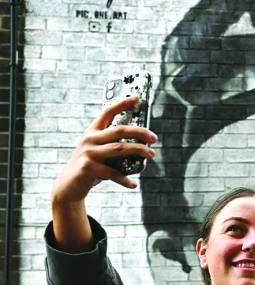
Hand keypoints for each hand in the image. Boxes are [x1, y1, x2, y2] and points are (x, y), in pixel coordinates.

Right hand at [50, 95, 156, 251]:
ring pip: (120, 148)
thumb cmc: (90, 168)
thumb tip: (142, 144)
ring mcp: (88, 153)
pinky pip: (113, 173)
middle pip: (120, 130)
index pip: (108, 111)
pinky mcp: (88, 168)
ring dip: (139, 151)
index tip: (137, 97)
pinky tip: (134, 185)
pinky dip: (125, 179)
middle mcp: (89, 139)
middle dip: (140, 132)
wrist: (68, 187)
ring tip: (151, 155)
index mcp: (92, 132)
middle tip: (154, 138)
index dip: (122, 103)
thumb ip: (113, 146)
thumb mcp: (99, 153)